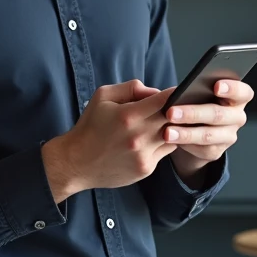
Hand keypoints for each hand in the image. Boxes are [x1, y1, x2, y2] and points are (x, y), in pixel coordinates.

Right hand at [42, 79, 176, 202]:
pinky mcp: (146, 168)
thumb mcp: (103, 96)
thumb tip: (154, 92)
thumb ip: (131, 88)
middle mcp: (138, 136)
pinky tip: (152, 139)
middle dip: (175, 111)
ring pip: (174, 136)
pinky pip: (165, 151)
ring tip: (162, 123)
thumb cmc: (90, 126)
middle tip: (176, 107)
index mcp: (128, 115)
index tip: (180, 91)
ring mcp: (143, 154)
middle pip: (173, 119)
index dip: (175, 94)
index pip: (164, 100)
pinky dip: (162, 143)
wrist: (76, 162)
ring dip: (171, 128)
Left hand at [164, 78, 252, 180]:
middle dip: (193, 113)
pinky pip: (201, 149)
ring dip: (186, 134)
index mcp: (238, 97)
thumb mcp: (201, 92)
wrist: (197, 127)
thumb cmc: (199, 101)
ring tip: (167, 132)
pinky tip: (172, 140)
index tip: (216, 86)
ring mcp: (229, 136)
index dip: (232, 88)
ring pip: (208, 135)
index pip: (243, 92)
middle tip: (171, 112)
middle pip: (219, 114)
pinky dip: (185, 143)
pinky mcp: (217, 151)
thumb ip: (199, 89)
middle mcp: (237, 117)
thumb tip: (181, 92)